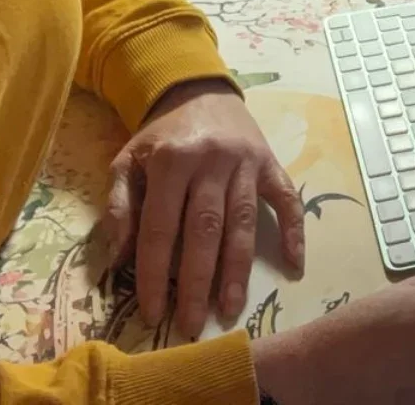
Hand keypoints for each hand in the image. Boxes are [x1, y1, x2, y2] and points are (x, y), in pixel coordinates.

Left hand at [103, 79, 305, 337]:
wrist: (199, 90)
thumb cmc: (161, 136)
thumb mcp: (127, 160)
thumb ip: (119, 206)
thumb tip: (119, 258)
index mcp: (172, 160)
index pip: (161, 227)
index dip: (154, 273)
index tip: (153, 312)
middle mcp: (211, 160)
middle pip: (205, 230)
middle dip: (197, 282)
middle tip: (192, 324)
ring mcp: (246, 161)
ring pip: (243, 222)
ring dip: (238, 268)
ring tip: (231, 309)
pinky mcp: (270, 162)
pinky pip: (286, 198)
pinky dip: (295, 230)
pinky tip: (295, 264)